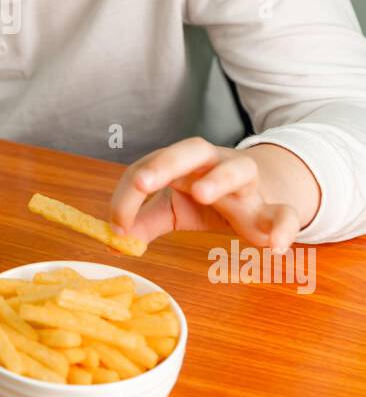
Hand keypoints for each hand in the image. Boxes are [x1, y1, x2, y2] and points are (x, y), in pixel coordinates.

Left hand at [108, 137, 305, 253]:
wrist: (262, 194)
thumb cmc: (210, 197)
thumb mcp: (173, 209)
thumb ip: (144, 222)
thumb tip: (113, 241)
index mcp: (186, 164)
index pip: (151, 167)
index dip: (129, 194)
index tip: (116, 226)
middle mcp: (216, 164)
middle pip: (193, 150)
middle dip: (166, 162)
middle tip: (144, 182)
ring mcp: (247, 184)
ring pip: (240, 169)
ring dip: (219, 178)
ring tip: (202, 194)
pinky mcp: (273, 209)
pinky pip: (285, 213)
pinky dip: (283, 227)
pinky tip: (275, 246)